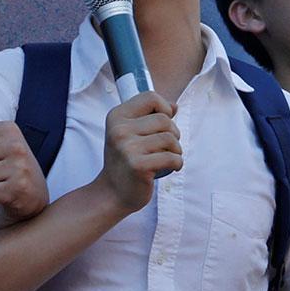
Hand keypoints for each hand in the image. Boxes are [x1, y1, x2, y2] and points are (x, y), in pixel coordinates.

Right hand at [98, 92, 181, 214]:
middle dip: (172, 133)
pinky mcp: (138, 166)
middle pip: (165, 119)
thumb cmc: (125, 162)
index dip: (164, 108)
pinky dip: (177, 163)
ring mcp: (127, 148)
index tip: (162, 125)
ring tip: (166, 158)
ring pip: (170, 138)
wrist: (112, 193)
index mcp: (116, 117)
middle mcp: (119, 130)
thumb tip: (174, 106)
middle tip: (164, 147)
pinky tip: (171, 168)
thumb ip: (150, 117)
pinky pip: (172, 158)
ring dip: (176, 150)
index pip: (151, 97)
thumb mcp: (129, 133)